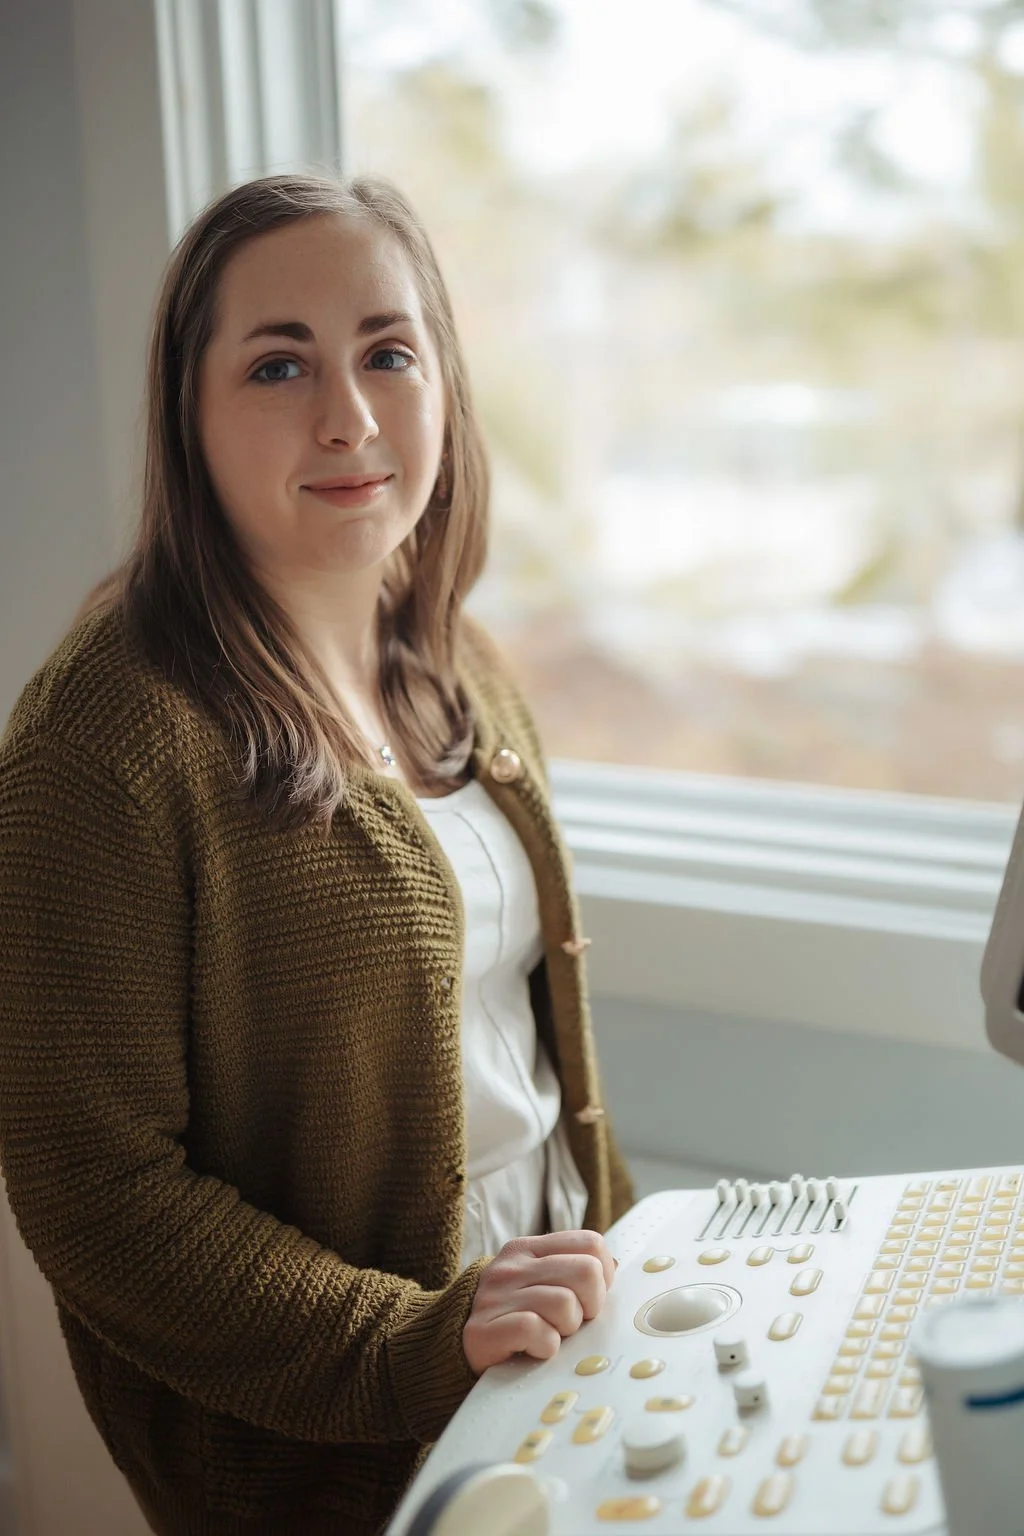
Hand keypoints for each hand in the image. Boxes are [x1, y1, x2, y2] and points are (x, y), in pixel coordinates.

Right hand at [463, 1229, 616, 1376]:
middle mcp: (510, 1266)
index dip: (603, 1276)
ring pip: (565, 1303)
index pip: (591, 1243)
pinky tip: (533, 1349)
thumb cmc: (514, 1320)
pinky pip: (537, 1331)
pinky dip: (544, 1347)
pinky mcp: (483, 1330)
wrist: (457, 1350)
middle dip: (589, 1305)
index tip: (589, 1299)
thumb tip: (612, 1266)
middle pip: (586, 1272)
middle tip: (570, 1322)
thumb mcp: (541, 1285)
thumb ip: (572, 1272)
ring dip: (565, 1330)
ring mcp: (494, 1296)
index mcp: (528, 1249)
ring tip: (548, 1336)